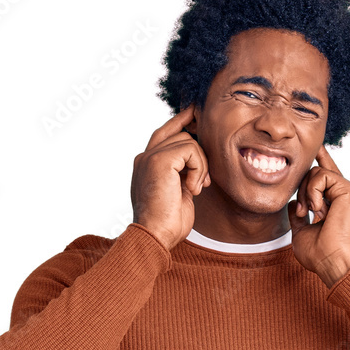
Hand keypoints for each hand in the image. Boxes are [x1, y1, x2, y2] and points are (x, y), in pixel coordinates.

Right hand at [131, 103, 210, 251]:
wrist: (155, 237)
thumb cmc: (168, 224)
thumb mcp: (178, 193)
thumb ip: (182, 173)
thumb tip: (197, 159)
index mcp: (146, 164)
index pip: (165, 133)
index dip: (181, 120)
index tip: (195, 112)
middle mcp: (145, 157)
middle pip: (180, 133)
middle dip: (200, 151)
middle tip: (204, 181)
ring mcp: (150, 157)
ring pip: (189, 141)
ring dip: (201, 167)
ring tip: (196, 189)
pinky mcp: (160, 160)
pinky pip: (191, 149)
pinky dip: (198, 169)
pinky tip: (192, 189)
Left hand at [286, 145, 349, 287]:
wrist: (333, 263)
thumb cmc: (320, 255)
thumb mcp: (302, 232)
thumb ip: (298, 216)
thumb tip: (293, 203)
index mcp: (336, 204)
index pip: (327, 176)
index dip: (320, 160)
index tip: (315, 148)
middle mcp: (344, 195)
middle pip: (316, 172)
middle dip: (302, 188)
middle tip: (302, 212)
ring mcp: (348, 191)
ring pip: (318, 171)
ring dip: (306, 192)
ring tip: (309, 212)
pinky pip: (323, 175)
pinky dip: (313, 191)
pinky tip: (317, 208)